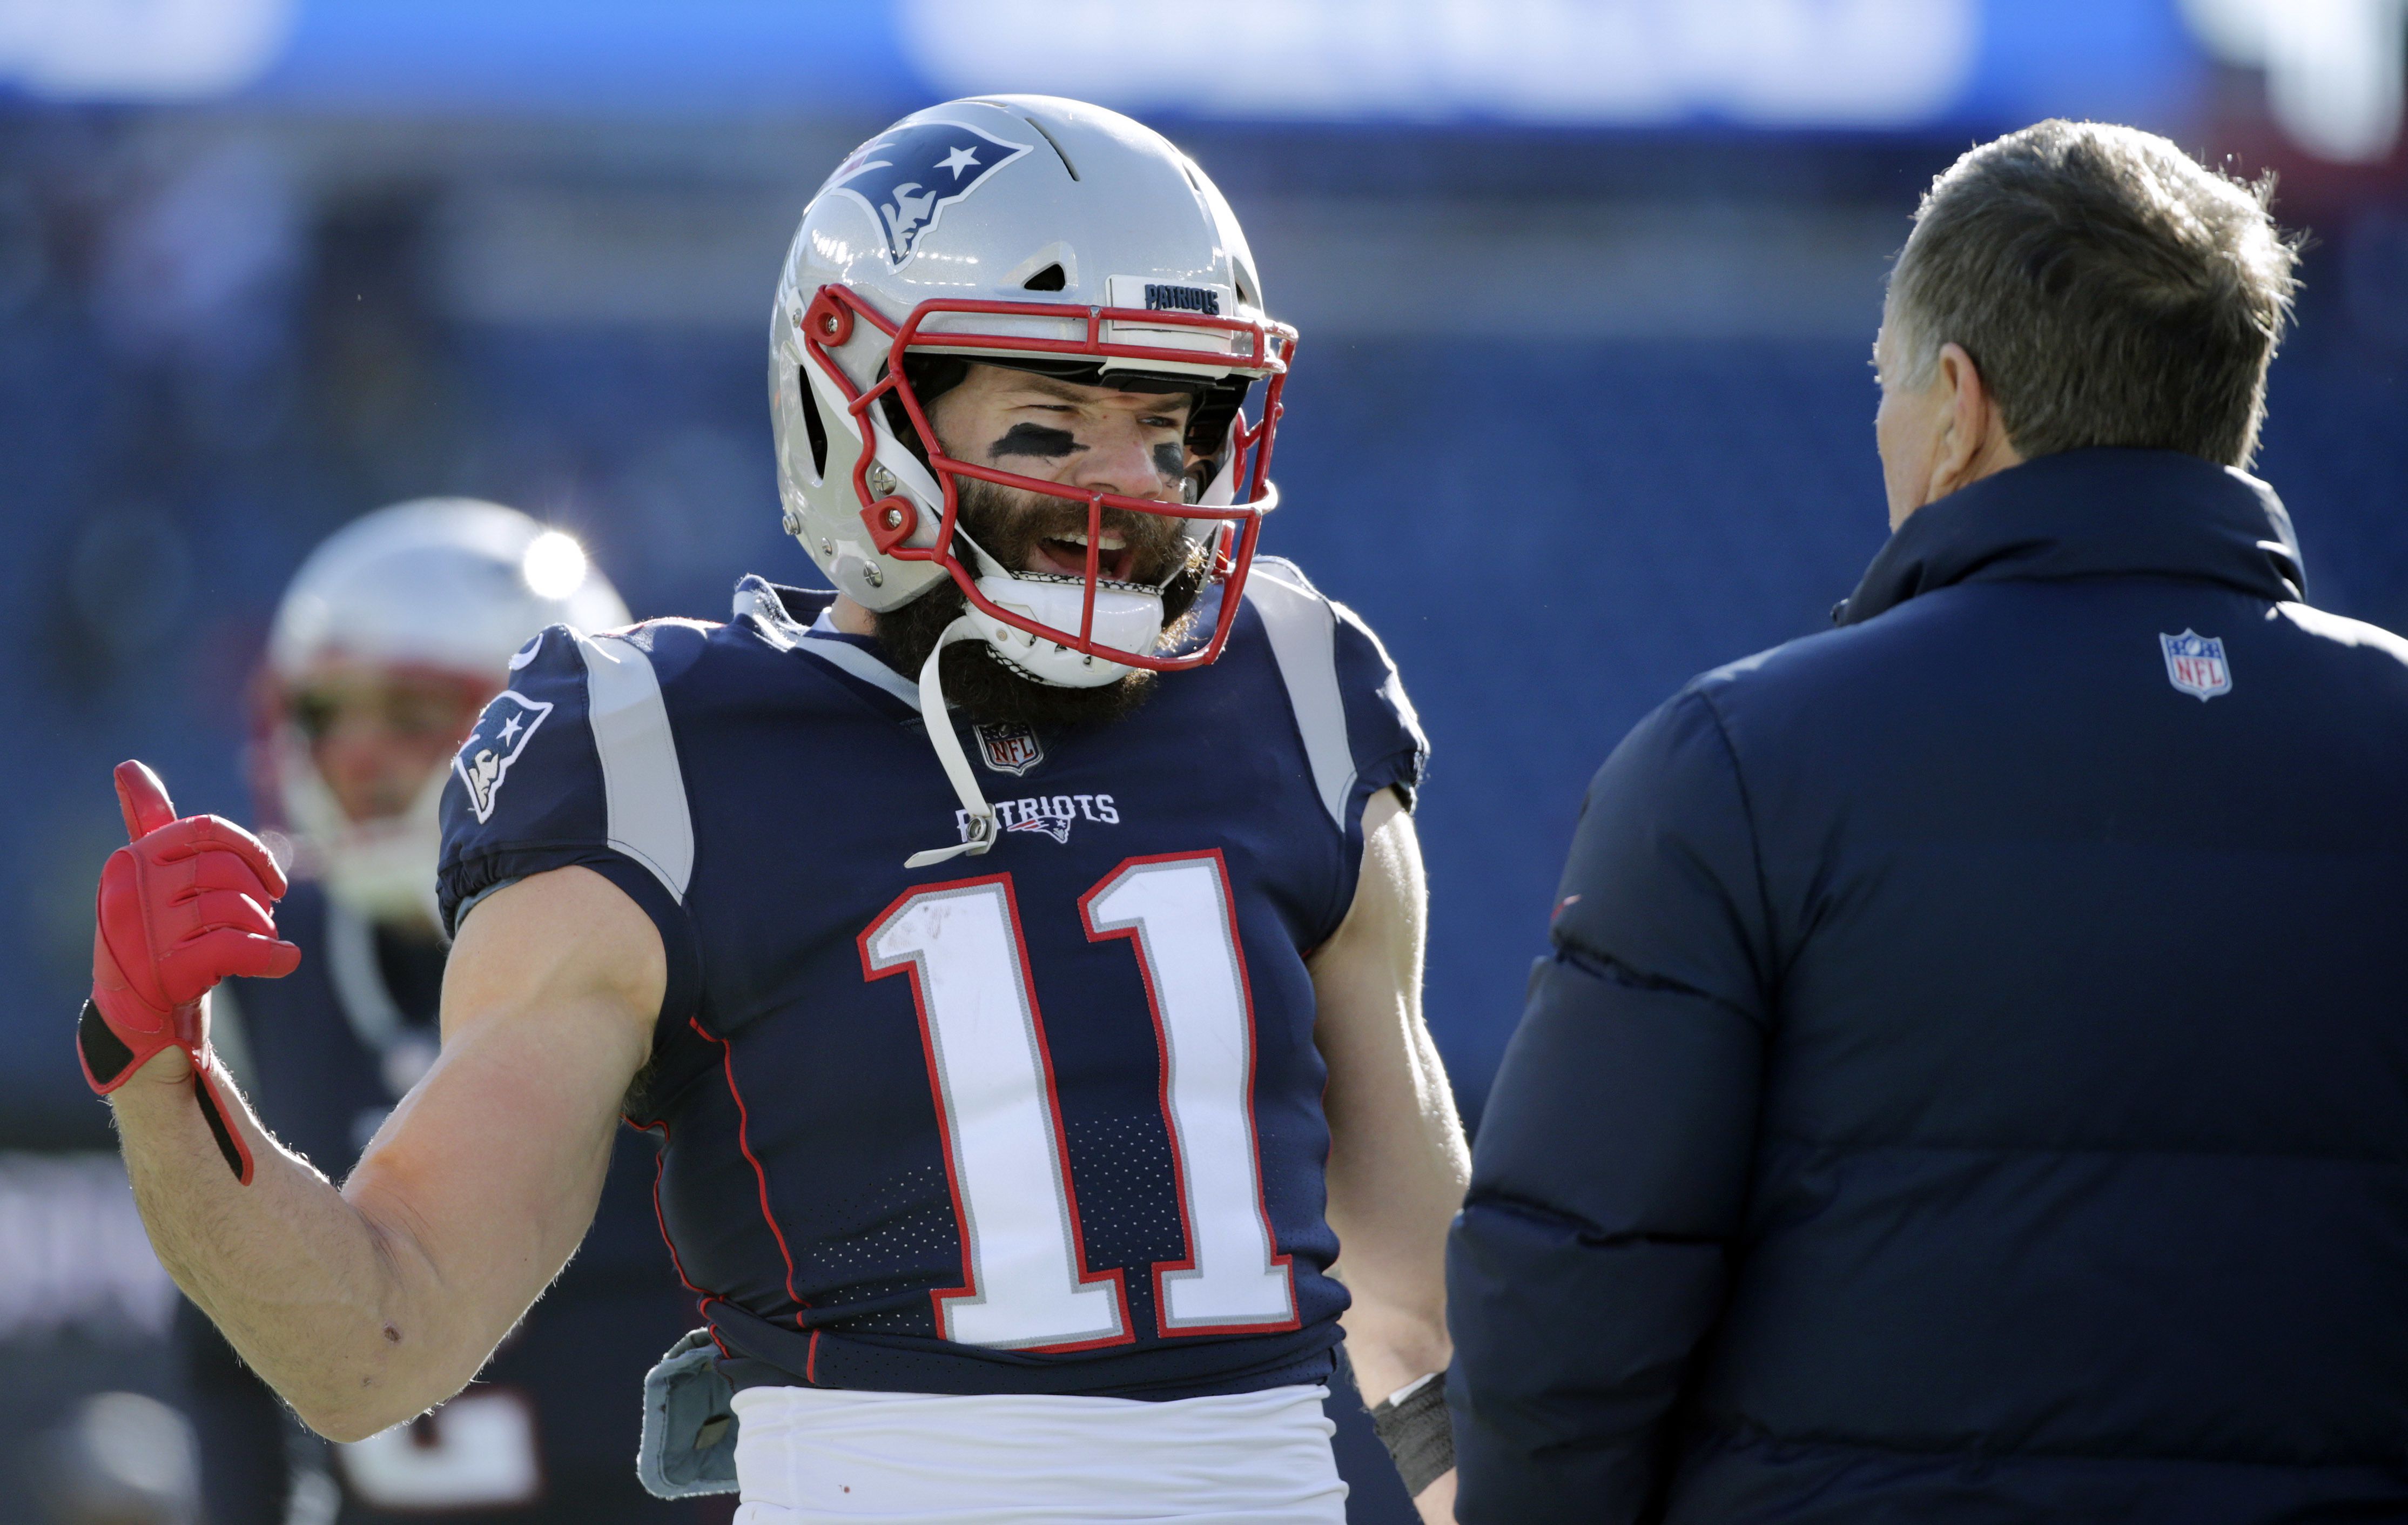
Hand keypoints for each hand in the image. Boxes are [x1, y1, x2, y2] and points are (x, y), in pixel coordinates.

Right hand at [81, 761, 299, 1180]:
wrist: (137, 1022)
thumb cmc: (156, 941)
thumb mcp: (152, 882)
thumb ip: (149, 825)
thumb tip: (128, 767)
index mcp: (129, 861)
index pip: (205, 831)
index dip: (252, 851)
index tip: (273, 880)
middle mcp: (128, 890)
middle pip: (227, 871)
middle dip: (260, 896)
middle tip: (265, 920)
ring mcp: (144, 932)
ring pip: (236, 909)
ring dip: (264, 930)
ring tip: (262, 947)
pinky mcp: (166, 972)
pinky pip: (240, 948)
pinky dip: (273, 957)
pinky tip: (285, 964)